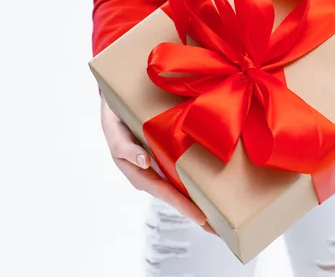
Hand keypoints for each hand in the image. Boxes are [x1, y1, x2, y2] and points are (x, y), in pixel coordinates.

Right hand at [100, 98, 214, 233]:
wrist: (117, 105)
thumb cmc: (115, 119)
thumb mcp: (115, 131)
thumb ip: (126, 148)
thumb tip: (145, 162)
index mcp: (138, 173)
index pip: (164, 192)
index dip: (183, 205)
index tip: (201, 217)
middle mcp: (151, 175)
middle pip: (176, 197)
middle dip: (195, 213)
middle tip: (218, 229)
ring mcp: (159, 169)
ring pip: (181, 188)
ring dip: (199, 202)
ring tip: (219, 217)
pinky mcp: (167, 159)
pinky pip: (183, 173)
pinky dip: (197, 183)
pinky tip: (211, 190)